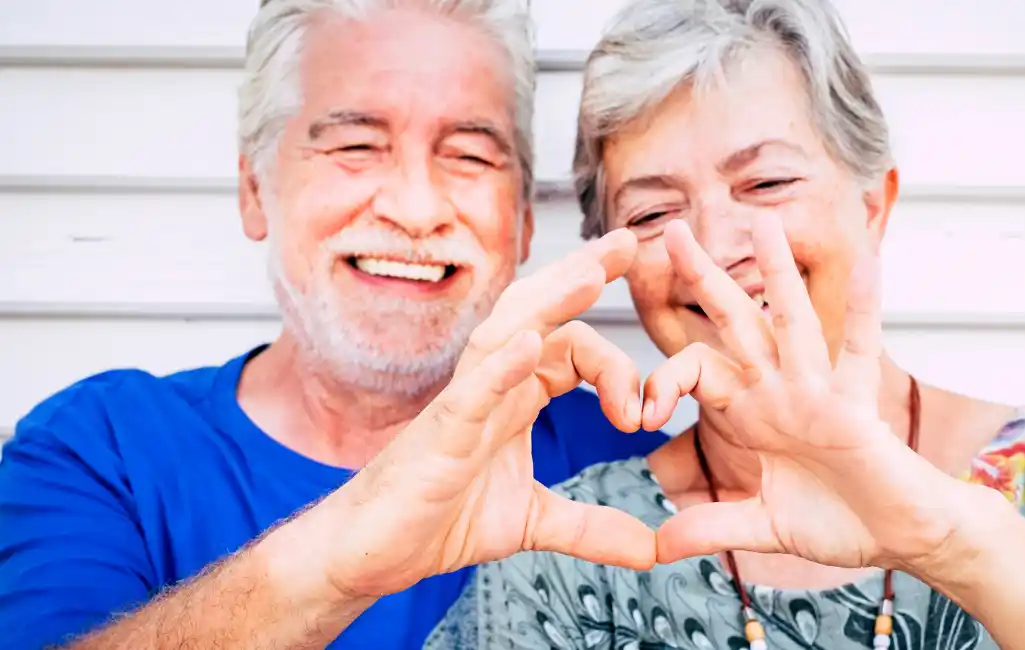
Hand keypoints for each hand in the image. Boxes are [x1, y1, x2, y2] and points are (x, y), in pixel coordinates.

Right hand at [315, 229, 655, 598]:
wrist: (372, 554)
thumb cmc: (437, 521)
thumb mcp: (534, 523)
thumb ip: (594, 528)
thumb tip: (652, 549)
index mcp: (516, 398)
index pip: (571, 349)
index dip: (616, 365)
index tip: (644, 414)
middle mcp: (492, 387)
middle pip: (541, 314)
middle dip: (584, 274)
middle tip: (631, 241)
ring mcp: (463, 404)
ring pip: (508, 333)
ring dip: (551, 302)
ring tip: (593, 273)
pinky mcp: (439, 434)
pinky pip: (472, 390)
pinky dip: (502, 366)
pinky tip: (530, 344)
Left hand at [643, 216, 971, 572]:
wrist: (901, 538)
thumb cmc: (841, 521)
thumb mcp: (763, 526)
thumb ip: (713, 527)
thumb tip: (657, 547)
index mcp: (753, 412)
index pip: (697, 371)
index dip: (664, 382)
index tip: (640, 416)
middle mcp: (780, 390)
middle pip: (734, 323)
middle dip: (703, 277)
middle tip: (671, 230)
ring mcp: (818, 392)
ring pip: (791, 321)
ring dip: (777, 272)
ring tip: (762, 221)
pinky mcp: (855, 406)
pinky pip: (860, 351)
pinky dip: (864, 311)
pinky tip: (869, 264)